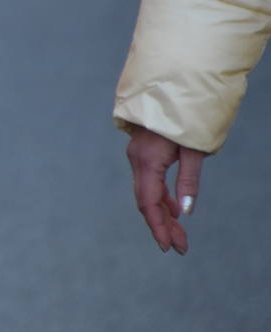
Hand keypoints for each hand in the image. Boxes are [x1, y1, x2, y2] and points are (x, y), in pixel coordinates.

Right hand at [125, 126, 206, 254]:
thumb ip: (188, 180)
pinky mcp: (142, 152)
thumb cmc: (188, 115)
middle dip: (164, 225)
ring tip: (180, 233)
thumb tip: (186, 212)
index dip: (158, 226)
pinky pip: (148, 181)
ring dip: (163, 213)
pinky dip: (160, 197)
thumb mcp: (194, 149)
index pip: (148, 202)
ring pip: (146, 191)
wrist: (173, 84)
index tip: (169, 247)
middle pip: (146, 200)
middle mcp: (137, 159)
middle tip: (181, 247)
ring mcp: (137, 155)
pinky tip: (174, 207)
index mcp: (147, 160)